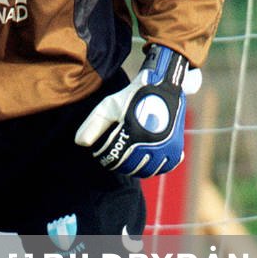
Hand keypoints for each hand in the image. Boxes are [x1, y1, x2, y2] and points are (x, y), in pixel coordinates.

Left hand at [75, 44, 200, 176]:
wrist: (162, 86)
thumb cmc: (131, 96)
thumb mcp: (108, 106)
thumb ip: (93, 125)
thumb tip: (80, 143)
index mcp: (133, 133)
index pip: (113, 159)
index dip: (104, 158)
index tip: (101, 153)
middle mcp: (151, 143)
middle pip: (129, 167)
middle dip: (119, 163)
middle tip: (114, 156)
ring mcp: (166, 147)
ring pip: (147, 171)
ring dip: (136, 167)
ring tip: (129, 158)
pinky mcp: (176, 148)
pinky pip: (164, 167)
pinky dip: (155, 167)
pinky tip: (146, 160)